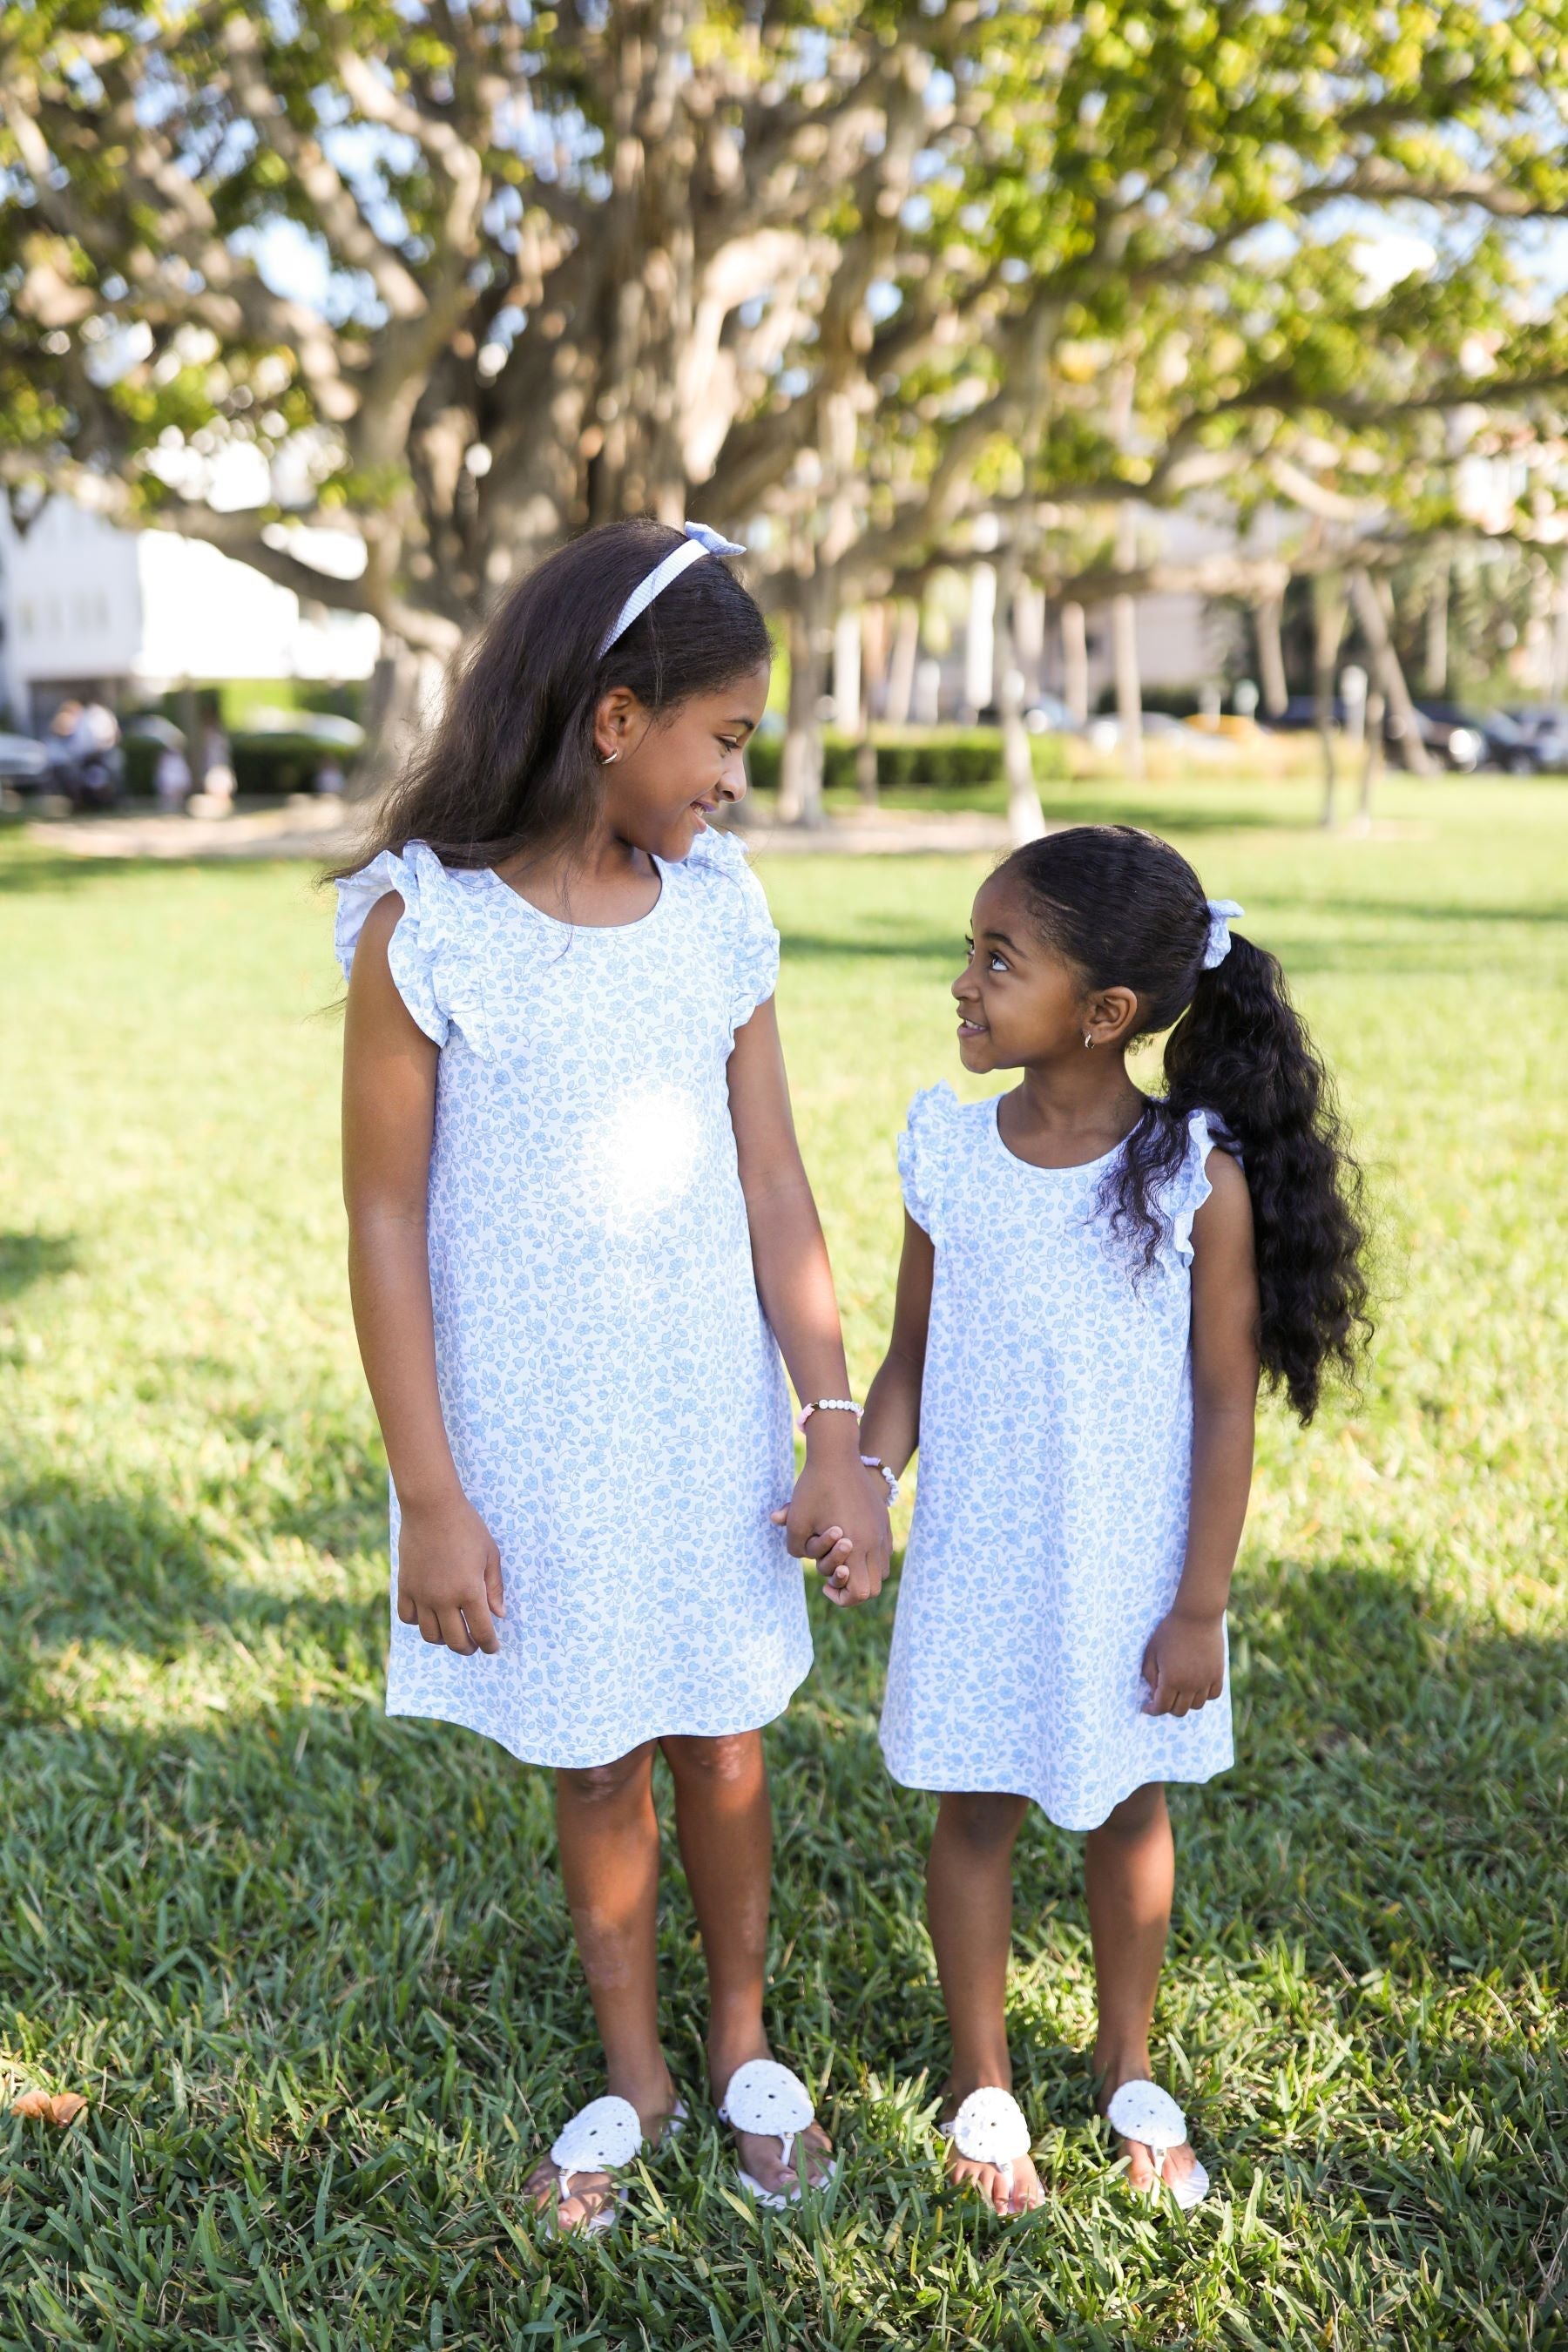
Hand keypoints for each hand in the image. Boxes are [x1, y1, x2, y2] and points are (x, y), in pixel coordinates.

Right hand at [396, 1490, 504, 1654]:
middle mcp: (444, 1598)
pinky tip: (430, 1614)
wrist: (431, 1508)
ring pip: (430, 1635)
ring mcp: (422, 1594)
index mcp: (470, 1590)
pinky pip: (408, 1617)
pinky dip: (419, 1622)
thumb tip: (499, 1615)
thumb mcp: (490, 1554)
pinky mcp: (405, 1586)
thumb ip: (494, 1587)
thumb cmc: (467, 1527)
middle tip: (474, 1644)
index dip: (489, 1644)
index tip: (492, 1648)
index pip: (482, 1631)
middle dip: (468, 1647)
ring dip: (444, 1639)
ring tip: (453, 1632)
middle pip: (456, 1640)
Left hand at [771, 1447, 889, 1607]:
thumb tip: (802, 1556)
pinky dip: (868, 1557)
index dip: (842, 1597)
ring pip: (881, 1571)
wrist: (837, 1456)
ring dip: (862, 1573)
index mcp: (855, 1545)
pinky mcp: (883, 1521)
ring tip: (841, 1559)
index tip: (825, 1583)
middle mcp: (874, 1542)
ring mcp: (882, 1531)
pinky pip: (883, 1552)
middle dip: (852, 1588)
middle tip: (832, 1574)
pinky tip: (849, 1543)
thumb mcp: (797, 1520)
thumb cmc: (814, 1488)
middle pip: (873, 1588)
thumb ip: (795, 1547)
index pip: (859, 1592)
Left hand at [1140, 1606, 1224, 1716]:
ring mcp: (1206, 1680)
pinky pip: (1213, 1695)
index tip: (1147, 1707)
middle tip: (1162, 1697)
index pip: (1161, 1707)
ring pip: (1196, 1706)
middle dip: (1167, 1707)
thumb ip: (1149, 1674)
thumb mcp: (1151, 1650)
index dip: (1152, 1710)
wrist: (1197, 1616)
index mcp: (1171, 1679)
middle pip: (1179, 1710)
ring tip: (1179, 1691)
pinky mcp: (1218, 1673)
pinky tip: (1196, 1688)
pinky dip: (1204, 1696)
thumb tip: (1154, 1691)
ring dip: (1185, 1702)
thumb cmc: (1170, 1630)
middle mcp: (1190, 1685)